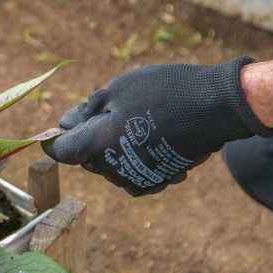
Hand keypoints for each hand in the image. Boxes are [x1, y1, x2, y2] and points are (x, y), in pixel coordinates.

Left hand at [42, 57, 272, 195]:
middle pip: (85, 158)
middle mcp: (114, 170)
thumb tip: (63, 126)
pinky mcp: (156, 182)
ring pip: (108, 164)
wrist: (219, 108)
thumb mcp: (118, 89)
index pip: (60, 151)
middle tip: (108, 109)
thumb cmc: (165, 91)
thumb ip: (86, 111)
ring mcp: (136, 179)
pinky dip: (132, 154)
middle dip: (87, 137)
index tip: (56, 128)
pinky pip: (130, 170)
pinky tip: (150, 135)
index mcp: (98, 145)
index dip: (53, 139)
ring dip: (111, 145)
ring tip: (136, 119)